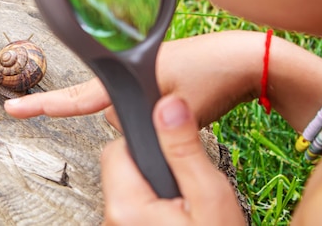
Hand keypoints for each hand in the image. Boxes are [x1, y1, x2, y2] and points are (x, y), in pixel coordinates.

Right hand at [5, 30, 321, 130]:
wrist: (247, 59)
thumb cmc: (214, 77)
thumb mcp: (176, 110)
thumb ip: (145, 124)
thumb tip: (121, 125)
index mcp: (125, 71)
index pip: (76, 96)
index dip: (43, 106)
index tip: (14, 110)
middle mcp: (128, 69)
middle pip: (104, 105)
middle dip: (124, 113)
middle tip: (157, 101)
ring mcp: (143, 72)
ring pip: (127, 107)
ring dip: (148, 114)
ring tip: (189, 95)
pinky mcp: (158, 77)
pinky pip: (144, 100)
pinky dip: (157, 108)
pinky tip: (182, 99)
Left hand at [101, 95, 243, 224]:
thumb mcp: (209, 195)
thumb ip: (184, 149)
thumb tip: (167, 106)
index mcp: (126, 206)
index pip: (116, 149)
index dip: (145, 142)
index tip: (168, 151)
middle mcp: (112, 220)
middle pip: (118, 168)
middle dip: (148, 164)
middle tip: (182, 184)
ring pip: (126, 189)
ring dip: (151, 187)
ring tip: (182, 203)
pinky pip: (132, 208)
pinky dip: (151, 204)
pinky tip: (175, 215)